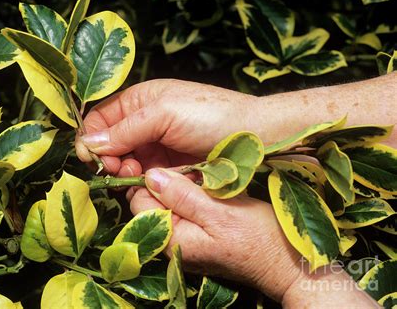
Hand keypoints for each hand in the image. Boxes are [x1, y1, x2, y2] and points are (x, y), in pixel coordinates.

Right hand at [75, 79, 255, 174]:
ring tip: (136, 175)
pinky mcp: (169, 164)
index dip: (93, 137)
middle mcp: (146, 120)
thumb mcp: (163, 115)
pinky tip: (148, 181)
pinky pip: (145, 174)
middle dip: (110, 157)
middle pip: (111, 142)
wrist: (253, 136)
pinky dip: (141, 180)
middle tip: (117, 170)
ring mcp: (158, 143)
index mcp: (141, 99)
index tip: (92, 158)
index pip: (102, 117)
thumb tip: (89, 143)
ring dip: (125, 170)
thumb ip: (125, 129)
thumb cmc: (210, 115)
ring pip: (127, 161)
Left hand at [129, 167, 302, 301]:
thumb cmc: (258, 238)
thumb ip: (182, 196)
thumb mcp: (220, 212)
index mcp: (172, 239)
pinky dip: (194, 194)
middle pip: (152, 202)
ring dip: (184, 186)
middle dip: (169, 182)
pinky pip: (185, 208)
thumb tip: (150, 176)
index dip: (153, 179)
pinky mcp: (198, 233)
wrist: (287, 260)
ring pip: (170, 202)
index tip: (177, 167)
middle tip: (197, 174)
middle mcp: (173, 242)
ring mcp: (185, 239)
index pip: (140, 202)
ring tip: (208, 181)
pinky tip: (212, 190)